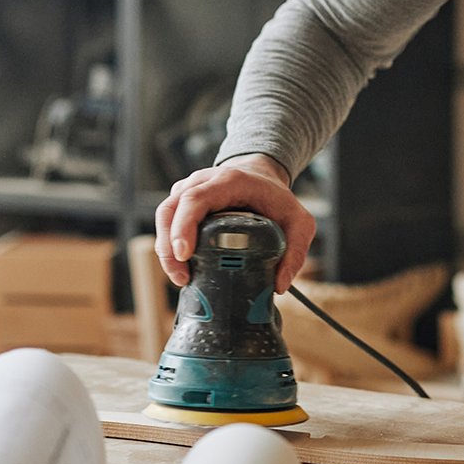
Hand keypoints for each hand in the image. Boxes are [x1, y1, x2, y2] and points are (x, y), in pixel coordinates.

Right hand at [154, 154, 314, 293]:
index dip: (184, 226)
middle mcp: (202, 181)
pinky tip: (181, 267)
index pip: (196, 200)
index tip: (185, 254)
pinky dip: (168, 244)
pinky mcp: (182, 201)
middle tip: (181, 277)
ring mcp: (188, 190)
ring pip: (164, 215)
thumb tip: (279, 286)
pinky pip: (167, 221)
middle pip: (171, 209)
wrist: (262, 176)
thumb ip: (296, 251)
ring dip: (165, 248)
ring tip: (181, 277)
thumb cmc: (277, 197)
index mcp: (229, 181)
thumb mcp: (299, 222)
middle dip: (169, 246)